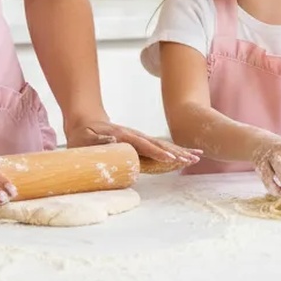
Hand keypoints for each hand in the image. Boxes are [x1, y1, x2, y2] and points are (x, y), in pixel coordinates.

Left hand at [63, 118, 200, 167]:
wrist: (86, 121)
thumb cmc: (83, 134)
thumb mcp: (85, 138)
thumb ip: (99, 139)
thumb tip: (113, 139)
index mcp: (124, 136)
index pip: (144, 145)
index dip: (157, 153)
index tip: (171, 159)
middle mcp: (135, 136)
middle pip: (159, 144)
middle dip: (177, 152)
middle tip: (193, 159)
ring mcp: (139, 138)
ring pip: (163, 145)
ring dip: (180, 151)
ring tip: (197, 156)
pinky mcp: (140, 142)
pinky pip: (159, 147)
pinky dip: (173, 151)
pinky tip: (184, 155)